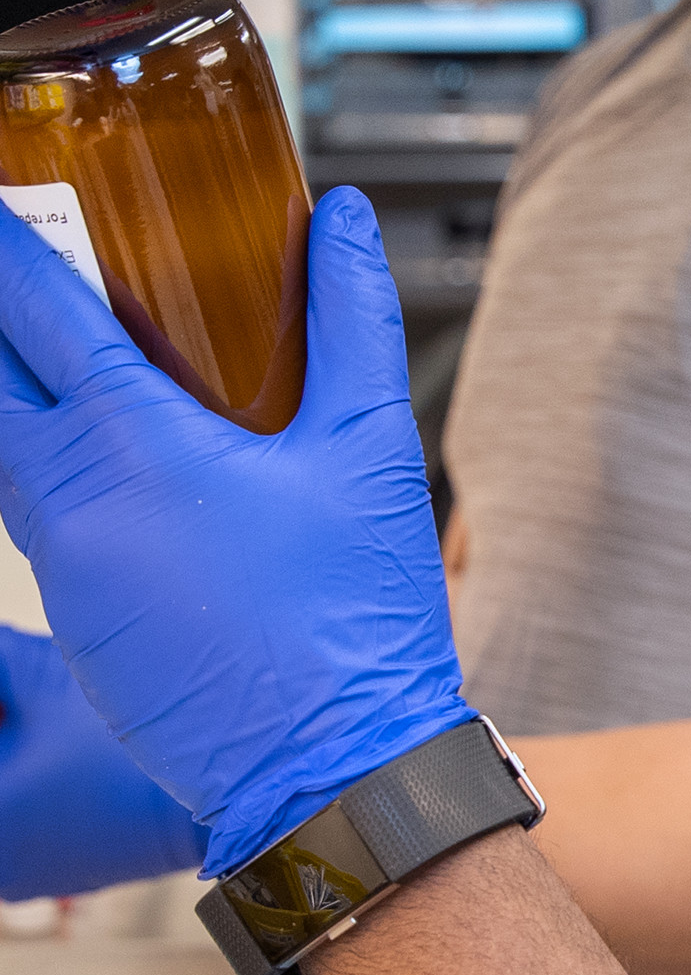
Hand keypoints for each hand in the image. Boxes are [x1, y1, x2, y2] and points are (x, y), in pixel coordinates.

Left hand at [0, 189, 471, 877]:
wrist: (333, 771)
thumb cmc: (354, 621)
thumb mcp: (369, 447)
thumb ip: (351, 319)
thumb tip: (347, 222)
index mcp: (134, 444)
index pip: (31, 309)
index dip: (4, 243)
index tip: (0, 203)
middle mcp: (70, 501)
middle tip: (12, 275)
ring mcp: (61, 568)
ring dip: (10, 395)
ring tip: (47, 360)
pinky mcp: (74, 622)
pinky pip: (27, 515)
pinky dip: (34, 463)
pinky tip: (87, 460)